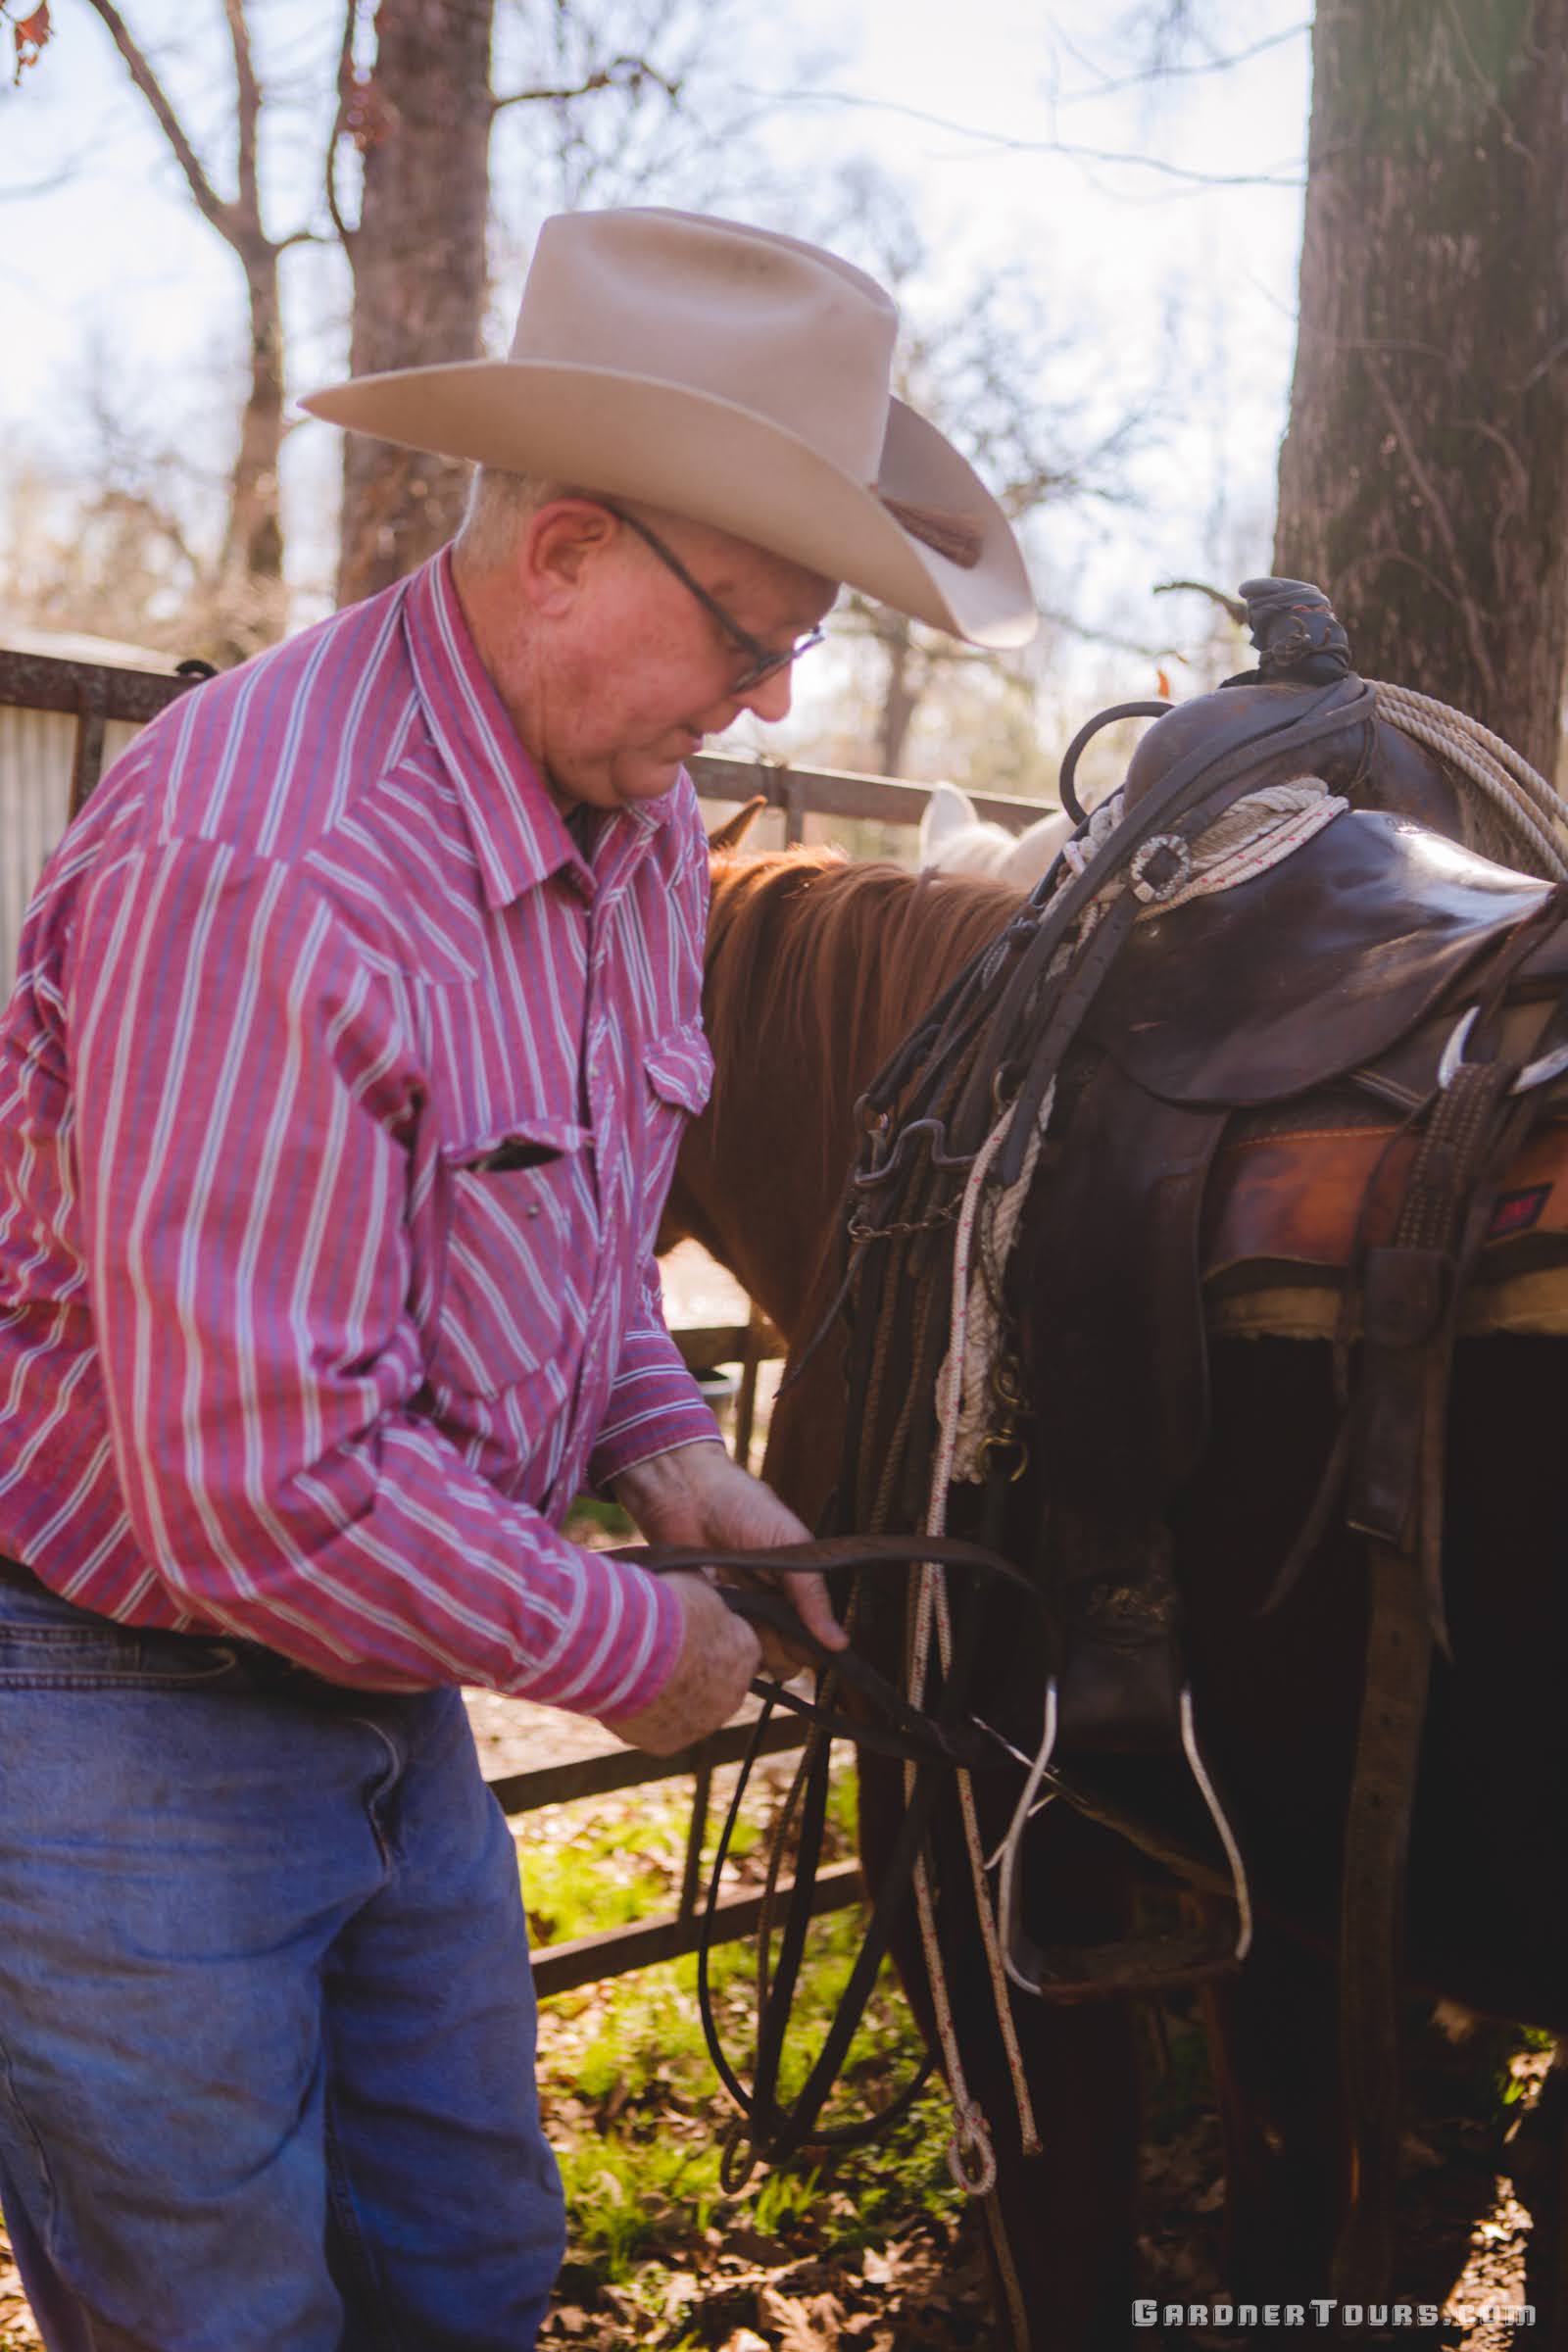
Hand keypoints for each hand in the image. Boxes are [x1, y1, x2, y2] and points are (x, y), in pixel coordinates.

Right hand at [598, 1570, 759, 1755]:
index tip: (685, 1628)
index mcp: (746, 1651)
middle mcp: (732, 1695)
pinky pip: (656, 1728)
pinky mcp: (666, 1743)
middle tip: (659, 1650)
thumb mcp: (692, 1580)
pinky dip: (642, 1712)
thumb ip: (703, 1589)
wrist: (625, 1645)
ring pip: (686, 1709)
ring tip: (634, 1669)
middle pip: (715, 1683)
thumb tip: (699, 1581)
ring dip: (667, 1694)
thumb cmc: (661, 1606)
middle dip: (692, 1670)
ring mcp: (700, 1724)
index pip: (738, 1646)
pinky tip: (622, 1690)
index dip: (710, 1636)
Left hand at [611, 1441, 847, 1675]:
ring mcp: (738, 1613)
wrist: (686, 1494)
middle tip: (764, 1622)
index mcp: (796, 1587)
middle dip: (779, 1650)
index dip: (807, 1645)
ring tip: (739, 1614)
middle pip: (785, 1656)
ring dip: (751, 1648)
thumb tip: (840, 1642)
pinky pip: (722, 1646)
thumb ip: (812, 1592)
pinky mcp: (708, 1614)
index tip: (794, 1635)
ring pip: (755, 1657)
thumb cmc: (742, 1507)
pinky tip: (719, 1615)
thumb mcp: (788, 1542)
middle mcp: (769, 1606)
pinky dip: (723, 1641)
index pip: (812, 1638)